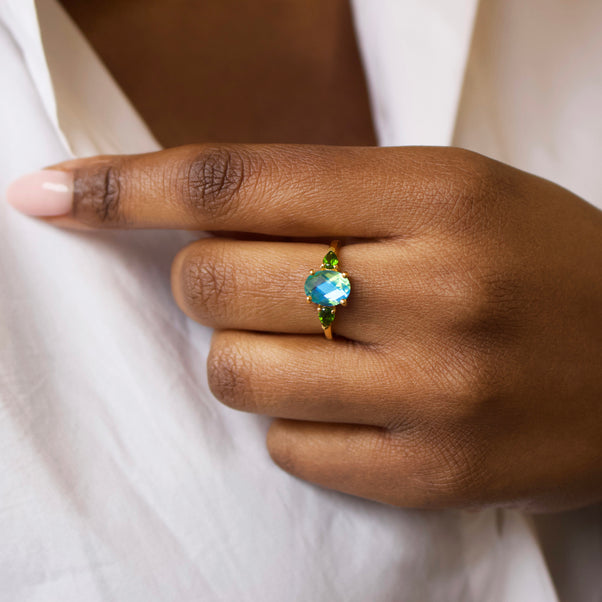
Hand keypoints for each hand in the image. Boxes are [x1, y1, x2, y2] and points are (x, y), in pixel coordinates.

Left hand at [9, 144, 601, 510]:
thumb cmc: (542, 261)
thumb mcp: (450, 191)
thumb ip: (327, 196)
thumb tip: (196, 218)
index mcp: (432, 193)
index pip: (231, 182)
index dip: (124, 184)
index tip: (50, 192)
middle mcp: (432, 289)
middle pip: (213, 283)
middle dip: (206, 280)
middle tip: (258, 280)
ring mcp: (432, 391)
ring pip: (237, 374)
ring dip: (245, 355)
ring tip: (315, 345)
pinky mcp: (431, 471)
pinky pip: (289, 446)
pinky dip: (294, 421)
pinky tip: (354, 402)